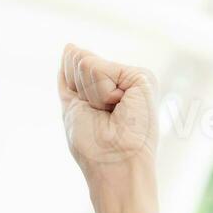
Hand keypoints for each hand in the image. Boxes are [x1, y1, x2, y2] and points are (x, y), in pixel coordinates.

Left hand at [59, 43, 158, 176]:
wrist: (115, 166)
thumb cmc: (94, 147)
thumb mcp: (74, 106)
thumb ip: (71, 76)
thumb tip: (70, 46)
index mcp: (108, 88)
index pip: (75, 66)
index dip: (73, 92)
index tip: (91, 117)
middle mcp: (123, 80)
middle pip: (79, 60)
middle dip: (80, 91)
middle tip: (100, 116)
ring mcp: (134, 78)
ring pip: (87, 63)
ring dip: (90, 95)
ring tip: (110, 115)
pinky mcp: (142, 77)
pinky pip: (100, 69)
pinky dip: (100, 93)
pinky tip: (118, 108)